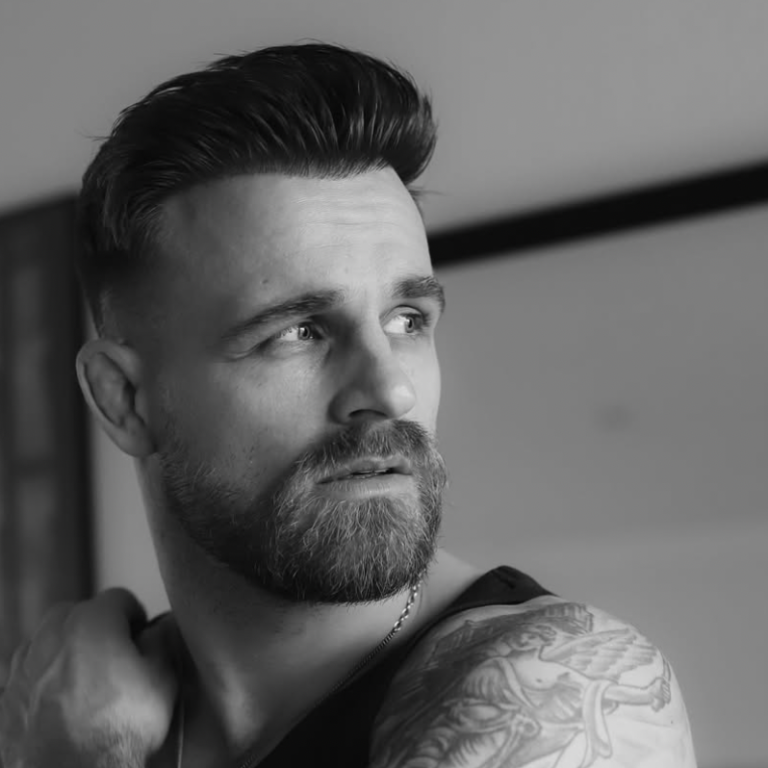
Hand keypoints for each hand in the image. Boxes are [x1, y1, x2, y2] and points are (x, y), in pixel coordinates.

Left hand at [0, 588, 179, 767]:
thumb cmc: (114, 733)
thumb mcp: (163, 680)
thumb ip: (163, 642)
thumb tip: (161, 627)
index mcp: (91, 623)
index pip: (120, 598)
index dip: (136, 617)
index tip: (142, 636)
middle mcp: (51, 636)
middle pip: (79, 612)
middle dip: (99, 627)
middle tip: (116, 656)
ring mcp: (23, 665)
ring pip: (50, 638)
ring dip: (69, 649)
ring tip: (89, 679)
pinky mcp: (7, 695)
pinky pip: (30, 669)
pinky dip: (46, 675)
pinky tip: (64, 699)